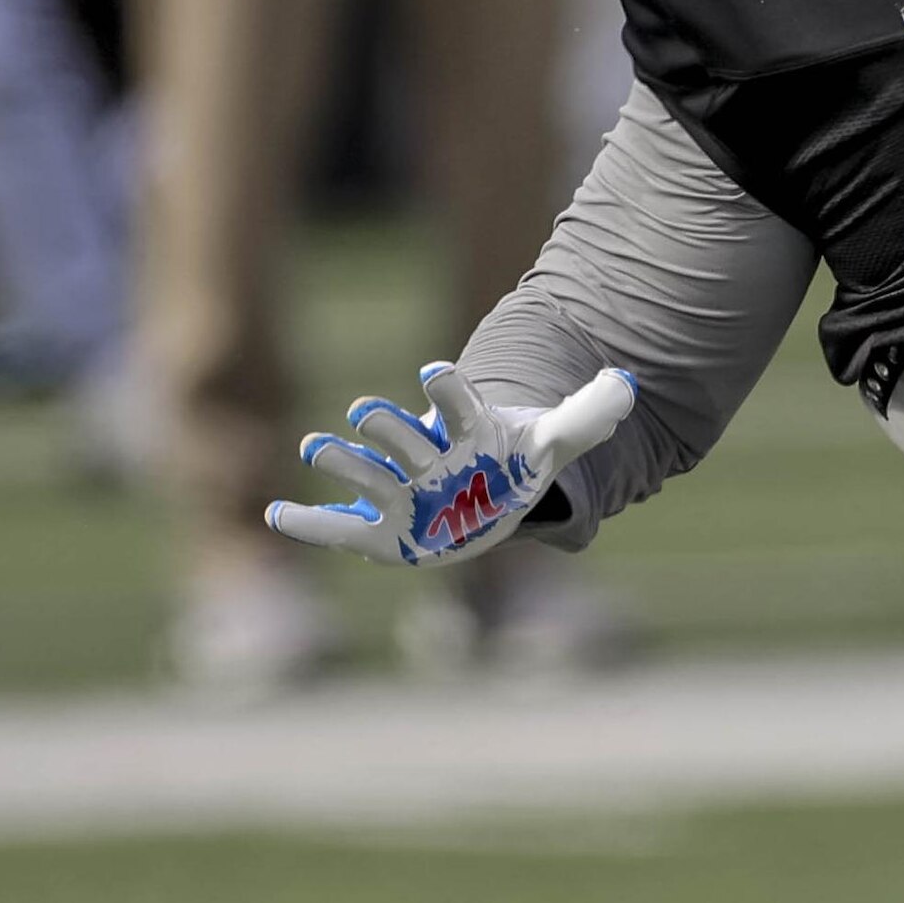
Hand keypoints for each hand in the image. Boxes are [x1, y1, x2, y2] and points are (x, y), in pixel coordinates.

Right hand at [270, 362, 639, 567]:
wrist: (482, 487)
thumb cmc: (514, 461)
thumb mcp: (557, 443)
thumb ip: (588, 415)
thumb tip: (628, 385)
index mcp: (468, 431)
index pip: (461, 403)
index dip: (450, 389)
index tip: (437, 372)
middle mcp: (427, 455)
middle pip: (406, 437)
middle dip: (388, 427)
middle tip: (366, 412)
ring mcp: (401, 491)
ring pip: (370, 475)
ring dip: (343, 463)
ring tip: (314, 447)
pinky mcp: (383, 529)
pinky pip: (342, 528)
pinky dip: (309, 524)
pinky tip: (275, 517)